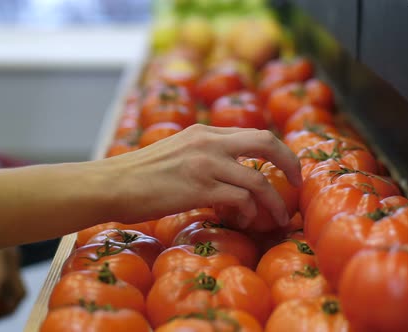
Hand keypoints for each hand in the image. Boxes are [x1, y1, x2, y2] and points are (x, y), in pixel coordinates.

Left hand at [0, 247, 25, 317]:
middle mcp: (13, 256)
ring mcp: (17, 259)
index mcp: (0, 251)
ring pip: (21, 290)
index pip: (1, 280)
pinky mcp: (16, 261)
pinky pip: (16, 285)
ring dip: (10, 306)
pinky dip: (8, 297)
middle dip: (7, 309)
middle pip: (18, 290)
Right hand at [100, 124, 301, 227]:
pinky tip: (245, 220)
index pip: (254, 134)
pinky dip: (250, 212)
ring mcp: (205, 164)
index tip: (286, 169)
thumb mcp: (177, 153)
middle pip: (267, 143)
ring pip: (258, 180)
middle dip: (290, 163)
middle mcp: (209, 142)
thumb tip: (231, 176)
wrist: (110, 184)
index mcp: (204, 132)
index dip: (278, 151)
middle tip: (297, 183)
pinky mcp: (199, 187)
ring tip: (278, 218)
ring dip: (274, 202)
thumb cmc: (139, 175)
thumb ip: (204, 156)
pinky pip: (240, 199)